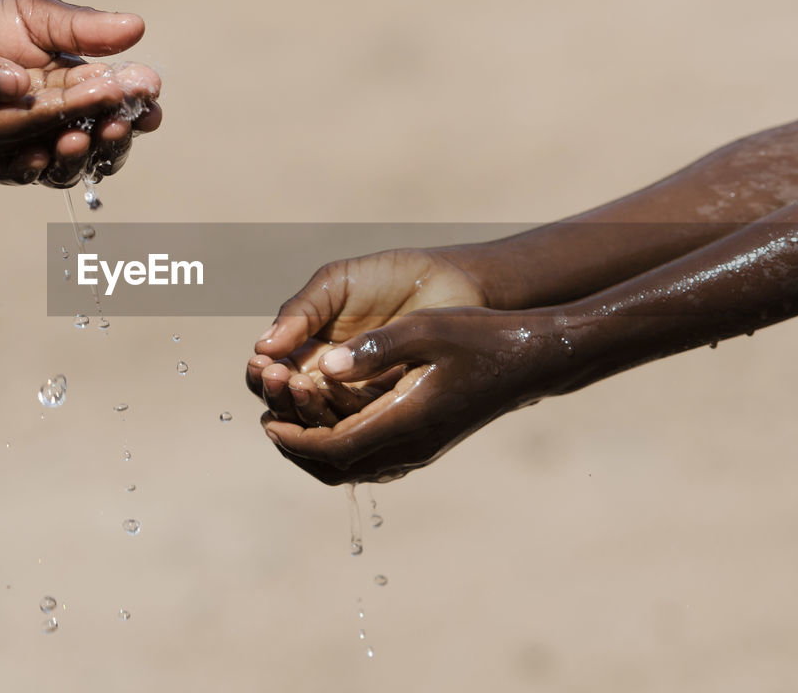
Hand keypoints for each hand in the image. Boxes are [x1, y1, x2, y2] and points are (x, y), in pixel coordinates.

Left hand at [0, 0, 161, 184]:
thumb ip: (81, 28)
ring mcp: (29, 147)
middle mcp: (60, 126)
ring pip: (66, 169)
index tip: (148, 92)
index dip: (137, 103)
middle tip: (117, 119)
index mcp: (80, 90)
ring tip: (78, 137)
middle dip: (115, 135)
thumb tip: (137, 26)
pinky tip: (38, 152)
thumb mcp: (34, 17)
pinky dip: (31, 167)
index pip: (119, 104)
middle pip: (103, 146)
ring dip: (78, 157)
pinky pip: (17, 175)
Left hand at [246, 248, 504, 481]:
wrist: (530, 358)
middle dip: (297, 450)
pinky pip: (371, 460)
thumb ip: (375, 346)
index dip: (295, 438)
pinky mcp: (425, 443)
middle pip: (338, 469)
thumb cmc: (480, 336)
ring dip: (316, 451)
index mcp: (407, 421)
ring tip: (289, 422)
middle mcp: (411, 446)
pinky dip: (340, 448)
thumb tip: (325, 365)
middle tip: (270, 423)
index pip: (335, 447)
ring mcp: (420, 449)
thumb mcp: (426, 329)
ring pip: (354, 469)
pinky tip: (327, 420)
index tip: (267, 421)